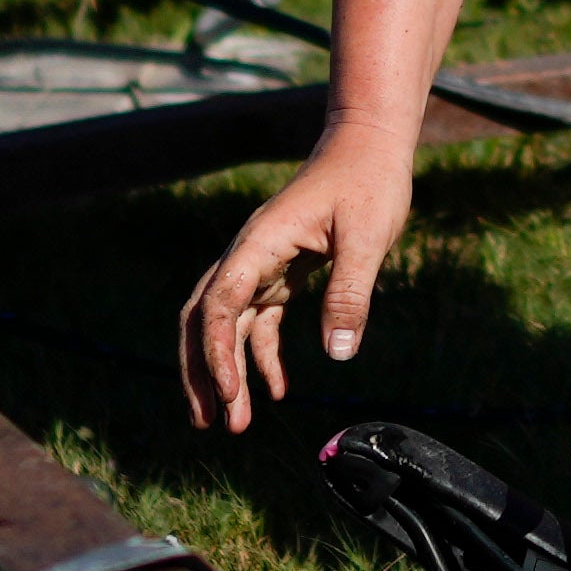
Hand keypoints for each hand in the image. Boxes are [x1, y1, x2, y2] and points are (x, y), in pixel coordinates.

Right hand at [175, 134, 417, 436]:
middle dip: (201, 372)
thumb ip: (351, 292)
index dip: (217, 351)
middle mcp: (249, 255)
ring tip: (233, 424)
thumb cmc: (369, 183)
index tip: (229, 393)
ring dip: (226, 372)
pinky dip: (261, 355)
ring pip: (227, 325)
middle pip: (205, 319)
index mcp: (259, 243)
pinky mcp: (282, 271)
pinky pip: (260, 320)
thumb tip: (339, 354)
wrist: (369, 146)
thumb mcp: (368, 237)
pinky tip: (278, 390)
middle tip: (209, 423)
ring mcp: (262, 264)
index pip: (220, 303)